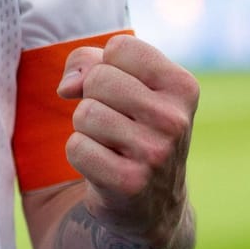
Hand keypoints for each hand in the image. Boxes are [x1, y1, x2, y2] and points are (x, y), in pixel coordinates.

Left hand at [57, 34, 198, 245]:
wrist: (151, 201)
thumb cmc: (132, 126)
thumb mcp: (125, 83)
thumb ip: (89, 62)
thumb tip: (67, 87)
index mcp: (183, 86)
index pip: (120, 47)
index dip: (107, 66)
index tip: (123, 92)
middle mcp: (175, 119)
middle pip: (98, 79)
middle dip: (94, 98)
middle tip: (116, 123)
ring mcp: (156, 153)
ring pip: (85, 113)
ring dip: (86, 129)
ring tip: (111, 145)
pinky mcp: (130, 182)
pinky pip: (76, 148)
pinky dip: (80, 155)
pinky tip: (104, 167)